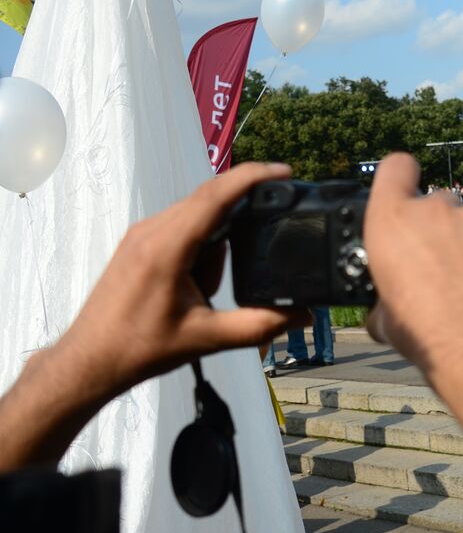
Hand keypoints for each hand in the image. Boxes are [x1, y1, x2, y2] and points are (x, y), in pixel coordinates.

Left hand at [57, 161, 307, 397]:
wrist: (90, 360)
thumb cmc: (139, 348)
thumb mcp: (206, 338)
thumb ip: (259, 325)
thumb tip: (301, 315)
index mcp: (167, 247)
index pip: (215, 196)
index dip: (252, 177)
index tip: (284, 172)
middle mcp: (151, 231)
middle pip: (209, 199)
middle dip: (242, 213)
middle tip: (270, 229)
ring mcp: (141, 235)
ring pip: (195, 216)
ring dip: (217, 243)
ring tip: (205, 293)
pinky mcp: (138, 244)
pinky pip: (180, 228)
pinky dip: (201, 247)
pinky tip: (198, 283)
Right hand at [364, 154, 462, 371]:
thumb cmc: (425, 333)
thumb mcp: (384, 317)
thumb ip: (384, 295)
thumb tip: (384, 311)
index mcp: (392, 221)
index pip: (396, 168)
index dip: (403, 176)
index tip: (408, 188)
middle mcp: (434, 208)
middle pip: (440, 203)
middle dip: (444, 228)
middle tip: (449, 266)